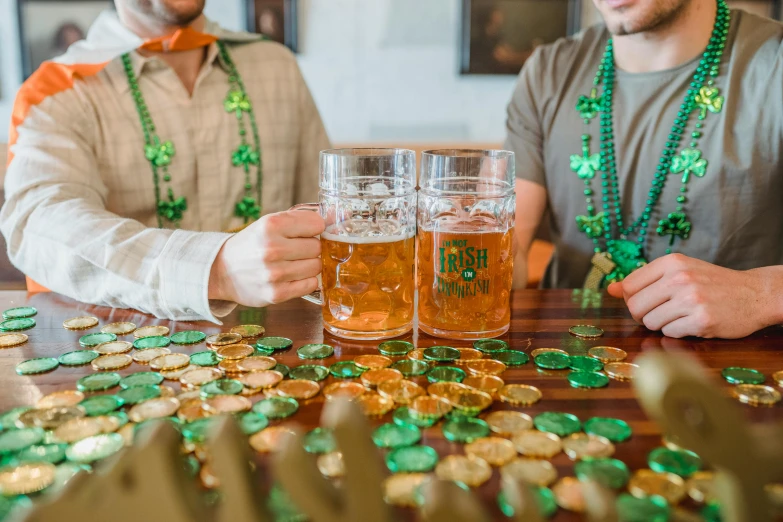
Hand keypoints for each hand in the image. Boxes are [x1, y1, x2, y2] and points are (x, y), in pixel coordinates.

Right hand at [209, 210, 323, 306]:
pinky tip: (292, 276)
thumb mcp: (273, 222)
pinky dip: (306, 280)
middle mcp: (272, 249)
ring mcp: (274, 273)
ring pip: (316, 267)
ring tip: (292, 263)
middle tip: (296, 250)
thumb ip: (306, 217)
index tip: (306, 232)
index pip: (317, 224)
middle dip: (311, 248)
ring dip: (309, 265)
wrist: (223, 270)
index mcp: (271, 225)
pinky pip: (311, 285)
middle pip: (318, 247)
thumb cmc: (254, 243)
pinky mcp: (277, 294)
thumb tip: (343, 215)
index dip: (315, 228)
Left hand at [607, 254, 781, 338]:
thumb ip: (644, 280)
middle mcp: (679, 278)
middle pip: (635, 307)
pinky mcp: (702, 320)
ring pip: (650, 322)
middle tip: (662, 313)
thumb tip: (610, 289)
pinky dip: (677, 332)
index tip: (647, 301)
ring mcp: (691, 299)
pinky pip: (670, 333)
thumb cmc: (712, 283)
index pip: (629, 286)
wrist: (755, 294)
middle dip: (643, 315)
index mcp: (672, 262)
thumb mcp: (679, 271)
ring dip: (661, 324)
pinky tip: (693, 323)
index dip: (633, 299)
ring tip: (680, 316)